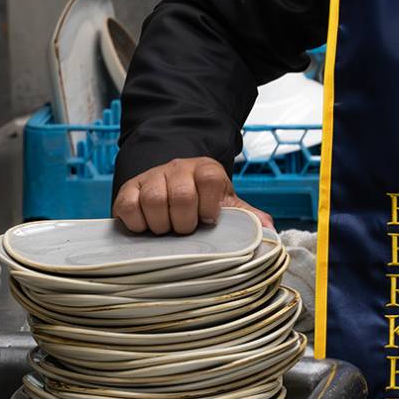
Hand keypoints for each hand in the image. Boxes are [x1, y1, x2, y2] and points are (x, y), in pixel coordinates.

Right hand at [112, 157, 273, 235]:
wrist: (172, 184)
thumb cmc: (202, 200)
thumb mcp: (225, 203)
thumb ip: (246, 215)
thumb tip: (270, 230)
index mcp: (206, 168)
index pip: (210, 180)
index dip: (209, 206)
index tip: (208, 220)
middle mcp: (179, 168)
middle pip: (181, 194)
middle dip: (184, 221)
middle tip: (185, 230)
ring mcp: (152, 177)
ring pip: (154, 200)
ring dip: (161, 224)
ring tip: (166, 230)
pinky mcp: (128, 189)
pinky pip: (128, 205)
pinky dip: (137, 223)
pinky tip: (146, 227)